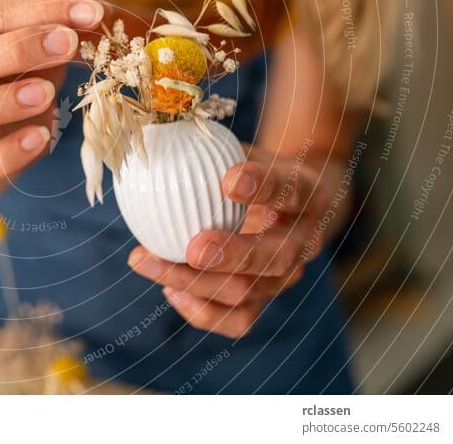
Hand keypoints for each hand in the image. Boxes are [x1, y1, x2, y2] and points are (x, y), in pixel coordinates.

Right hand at [0, 0, 103, 187]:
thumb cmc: (22, 73)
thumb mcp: (42, 45)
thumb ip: (64, 28)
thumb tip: (95, 14)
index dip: (42, 13)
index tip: (89, 13)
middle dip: (16, 50)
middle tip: (66, 45)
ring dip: (0, 102)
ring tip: (47, 95)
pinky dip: (4, 155)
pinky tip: (40, 139)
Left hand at [127, 146, 327, 338]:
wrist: (297, 202)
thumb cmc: (259, 169)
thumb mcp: (247, 149)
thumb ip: (214, 148)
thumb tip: (157, 131)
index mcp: (307, 194)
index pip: (290, 189)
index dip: (263, 186)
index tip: (229, 178)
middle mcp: (303, 240)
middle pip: (274, 257)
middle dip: (232, 255)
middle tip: (192, 248)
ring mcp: (285, 276)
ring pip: (247, 293)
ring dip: (193, 282)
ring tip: (145, 262)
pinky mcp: (264, 300)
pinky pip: (237, 321)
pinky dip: (201, 311)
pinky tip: (168, 289)